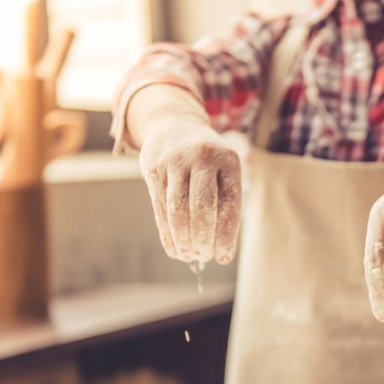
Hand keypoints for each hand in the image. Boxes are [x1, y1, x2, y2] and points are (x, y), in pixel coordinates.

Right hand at [138, 123, 241, 264]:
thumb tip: (223, 248)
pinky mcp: (153, 168)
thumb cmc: (207, 160)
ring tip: (189, 257)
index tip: (223, 257)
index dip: (226, 235)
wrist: (174, 125)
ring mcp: (175, 161)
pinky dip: (167, 233)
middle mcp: (202, 158)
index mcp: (228, 160)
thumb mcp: (224, 169)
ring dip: (184, 239)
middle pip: (202, 207)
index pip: (229, 204)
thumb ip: (226, 201)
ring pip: (178, 209)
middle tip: (204, 257)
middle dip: (203, 238)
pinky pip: (160, 207)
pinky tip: (174, 249)